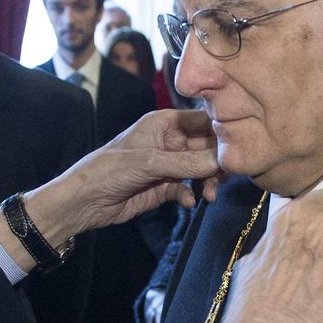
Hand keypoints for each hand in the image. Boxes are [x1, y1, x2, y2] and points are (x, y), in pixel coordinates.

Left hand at [26, 109, 220, 236]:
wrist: (83, 202)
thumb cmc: (108, 170)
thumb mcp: (149, 163)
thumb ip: (187, 163)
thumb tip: (223, 160)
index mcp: (163, 122)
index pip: (203, 120)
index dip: (222, 131)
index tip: (239, 146)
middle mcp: (169, 141)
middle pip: (206, 147)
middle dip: (217, 162)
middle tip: (224, 177)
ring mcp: (167, 166)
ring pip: (200, 170)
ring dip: (208, 182)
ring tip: (209, 194)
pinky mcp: (163, 188)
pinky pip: (187, 189)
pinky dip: (191, 195)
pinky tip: (188, 202)